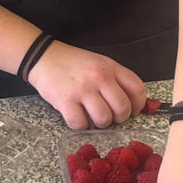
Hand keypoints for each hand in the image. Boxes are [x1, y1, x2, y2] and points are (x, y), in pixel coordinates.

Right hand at [27, 40, 145, 128]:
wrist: (43, 57)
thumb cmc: (73, 63)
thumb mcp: (99, 63)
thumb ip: (116, 79)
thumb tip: (132, 103)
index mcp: (110, 67)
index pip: (137, 88)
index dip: (139, 105)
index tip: (134, 111)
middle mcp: (99, 77)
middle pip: (122, 108)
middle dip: (120, 118)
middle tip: (112, 116)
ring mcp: (82, 90)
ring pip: (104, 119)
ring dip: (100, 123)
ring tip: (93, 117)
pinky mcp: (65, 101)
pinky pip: (81, 124)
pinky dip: (81, 125)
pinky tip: (78, 117)